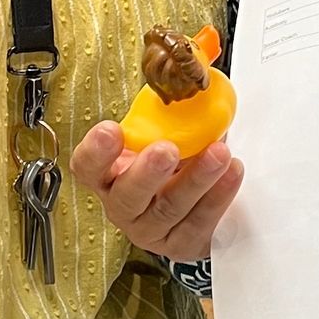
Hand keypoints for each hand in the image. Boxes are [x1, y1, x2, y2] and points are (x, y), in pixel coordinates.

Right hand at [71, 124, 243, 262]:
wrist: (190, 202)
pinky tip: (231, 174)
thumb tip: (197, 74)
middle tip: (166, 150)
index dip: (96, 151)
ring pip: (169, 209)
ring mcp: (150, 229)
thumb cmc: (168, 163)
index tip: (111, 130)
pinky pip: (199, 224)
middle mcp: (122, 206)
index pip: (87, 166)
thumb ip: (167, 112)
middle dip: (147, 173)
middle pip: (127, 197)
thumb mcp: (159, 135)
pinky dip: (218, 198)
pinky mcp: (181, 244)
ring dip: (195, 180)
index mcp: (107, 175)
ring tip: (218, 154)